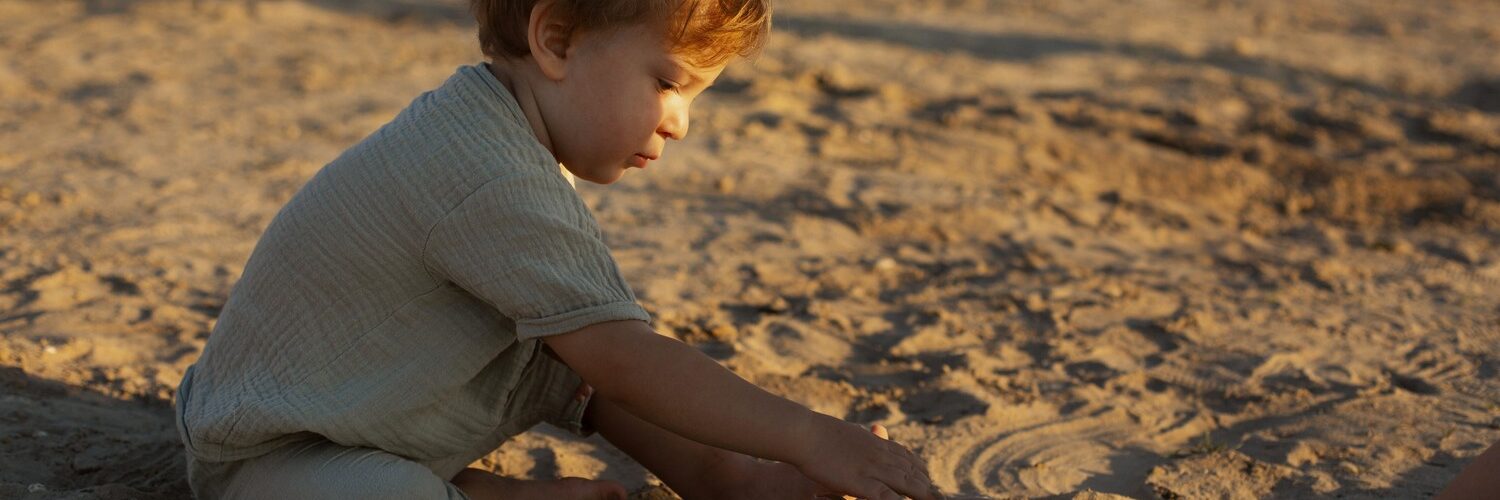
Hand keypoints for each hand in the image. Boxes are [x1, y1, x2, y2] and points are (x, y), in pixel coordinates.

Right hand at [792, 418, 941, 499]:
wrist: (805, 433)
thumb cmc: (821, 433)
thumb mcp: (851, 431)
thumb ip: (868, 435)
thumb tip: (879, 429)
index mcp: (878, 443)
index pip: (907, 457)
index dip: (920, 469)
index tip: (928, 478)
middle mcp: (881, 455)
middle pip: (912, 472)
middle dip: (927, 486)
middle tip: (940, 496)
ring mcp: (873, 469)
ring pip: (907, 484)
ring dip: (923, 494)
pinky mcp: (862, 483)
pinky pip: (886, 496)